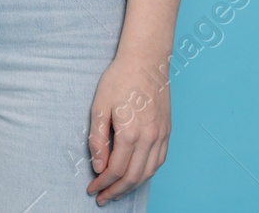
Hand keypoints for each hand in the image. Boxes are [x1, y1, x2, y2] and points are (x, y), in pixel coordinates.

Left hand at [86, 51, 170, 203]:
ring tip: (117, 191)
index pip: (115, 170)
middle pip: (133, 177)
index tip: (92, 189)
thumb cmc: (119, 79)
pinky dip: (147, 173)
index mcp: (130, 133)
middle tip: (102, 197)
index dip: (102, 183)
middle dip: (116, 191)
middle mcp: (149, 138)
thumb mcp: (99, 106)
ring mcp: (161, 135)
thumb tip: (98, 166)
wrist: (146, 60)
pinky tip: (136, 175)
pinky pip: (159, 161)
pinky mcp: (167, 131)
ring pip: (148, 172)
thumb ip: (97, 139)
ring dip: (132, 186)